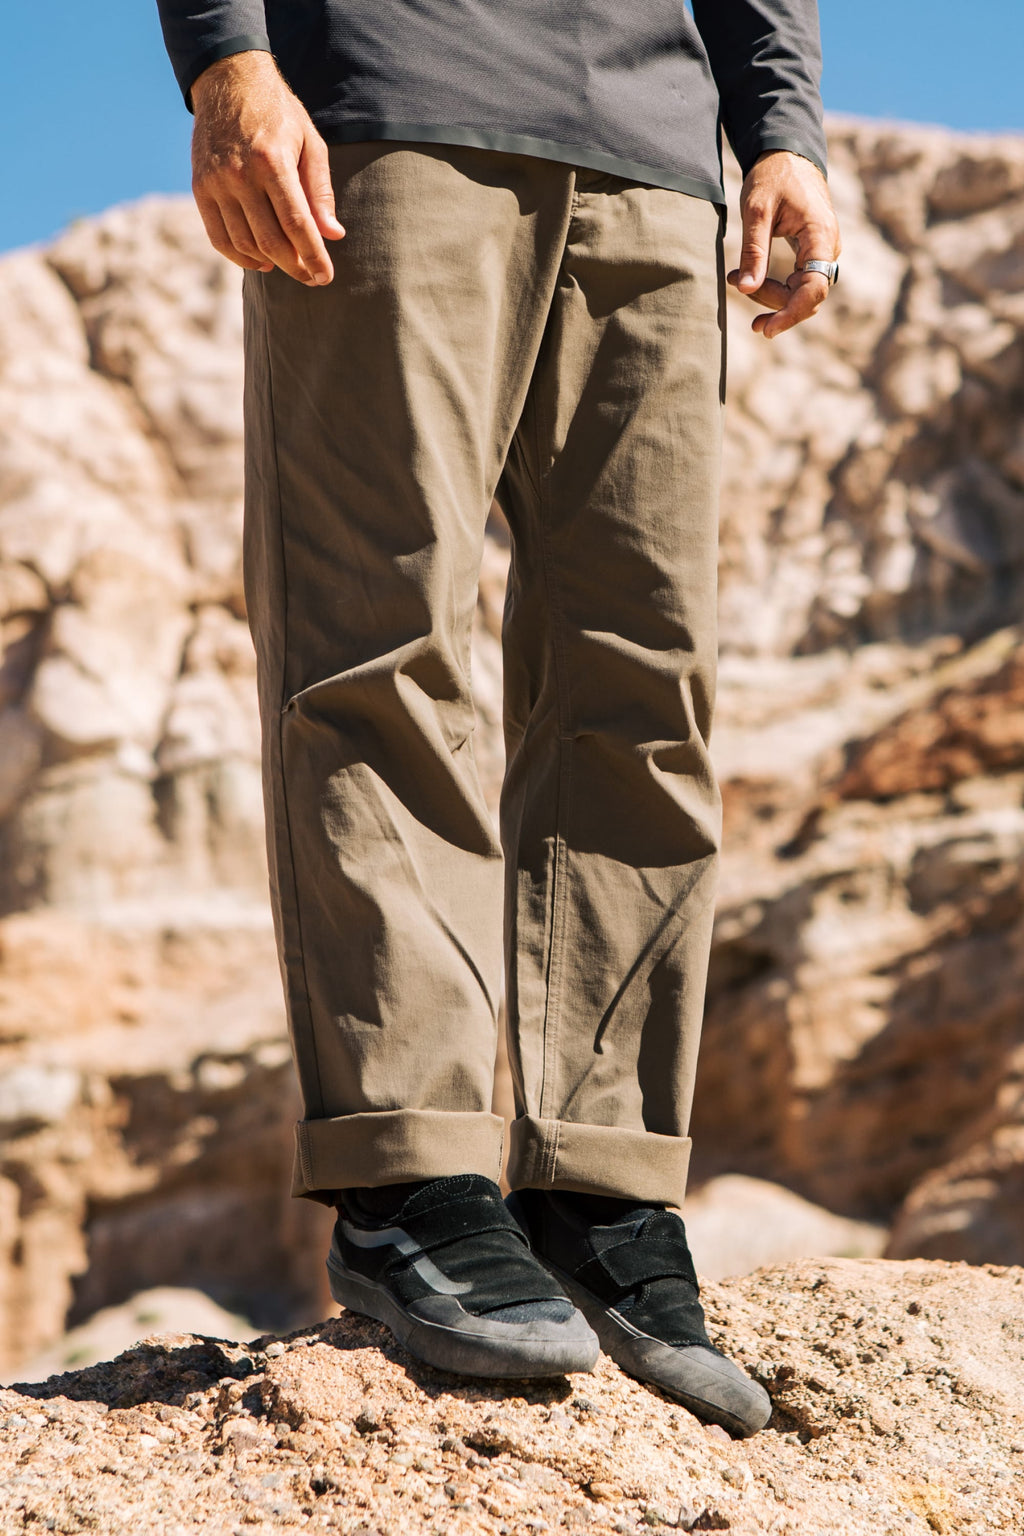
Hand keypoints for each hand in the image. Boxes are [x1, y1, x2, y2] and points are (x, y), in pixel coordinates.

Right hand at [190, 50, 344, 284]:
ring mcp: (216, 182)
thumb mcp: (310, 143)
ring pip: (244, 243)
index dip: (313, 256)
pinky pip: (218, 237)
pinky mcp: (200, 187)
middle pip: (270, 240)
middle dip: (295, 266)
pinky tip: (260, 261)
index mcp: (272, 161)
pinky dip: (239, 256)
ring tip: (289, 266)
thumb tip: (333, 235)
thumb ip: (320, 191)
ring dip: (269, 263)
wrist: (228, 81)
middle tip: (311, 277)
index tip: (325, 276)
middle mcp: (241, 174)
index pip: (297, 224)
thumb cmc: (278, 114)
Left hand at [727, 150, 840, 338]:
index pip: (814, 289)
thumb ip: (753, 251)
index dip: (791, 314)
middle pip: (805, 296)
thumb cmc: (772, 177)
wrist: (787, 154)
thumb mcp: (756, 211)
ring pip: (799, 292)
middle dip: (770, 302)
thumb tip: (745, 288)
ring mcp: (822, 252)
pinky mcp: (812, 253)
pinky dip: (772, 287)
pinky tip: (747, 280)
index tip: (765, 329)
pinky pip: (796, 282)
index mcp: (820, 236)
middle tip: (732, 284)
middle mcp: (828, 248)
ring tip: (732, 278)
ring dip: (767, 294)